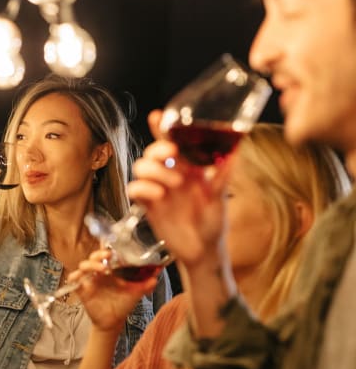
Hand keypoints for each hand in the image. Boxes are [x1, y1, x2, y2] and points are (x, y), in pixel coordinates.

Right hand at [69, 249, 157, 333]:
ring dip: (91, 264)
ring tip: (102, 269)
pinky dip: (75, 277)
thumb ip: (146, 284)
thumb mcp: (136, 292)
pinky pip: (75, 279)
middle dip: (100, 253)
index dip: (107, 246)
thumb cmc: (123, 304)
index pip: (107, 253)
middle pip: (95, 255)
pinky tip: (80, 278)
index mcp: (111, 269)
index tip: (113, 244)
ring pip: (84, 265)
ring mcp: (90, 279)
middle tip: (108, 255)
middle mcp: (99, 271)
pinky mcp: (83, 289)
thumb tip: (156, 276)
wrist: (113, 321)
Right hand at [128, 110, 234, 267]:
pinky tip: (158, 195)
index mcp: (187, 169)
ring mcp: (157, 189)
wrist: (203, 252)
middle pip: (152, 152)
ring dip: (154, 170)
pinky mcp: (148, 205)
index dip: (161, 128)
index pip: (171, 143)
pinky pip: (134, 189)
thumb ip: (222, 175)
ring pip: (141, 167)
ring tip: (173, 184)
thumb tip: (235, 153)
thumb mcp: (220, 198)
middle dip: (158, 149)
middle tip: (172, 155)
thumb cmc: (214, 224)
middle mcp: (170, 175)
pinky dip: (143, 188)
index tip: (157, 116)